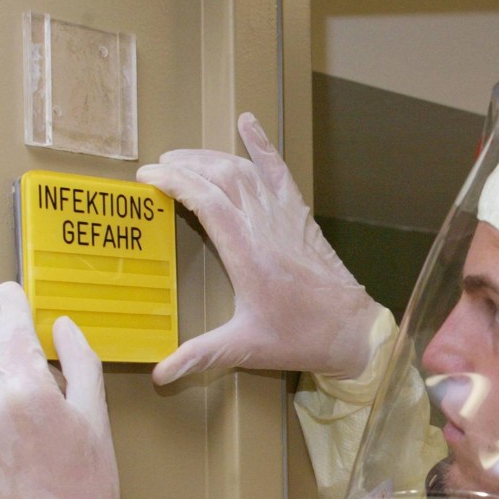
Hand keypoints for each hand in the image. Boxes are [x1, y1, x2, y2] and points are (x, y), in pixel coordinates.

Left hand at [0, 283, 121, 498]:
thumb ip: (80, 363)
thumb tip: (62, 325)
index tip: (7, 292)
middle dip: (18, 381)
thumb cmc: (87, 489)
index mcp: (33, 388)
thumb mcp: (96, 420)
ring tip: (15, 443)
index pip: (13, 329)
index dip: (11, 304)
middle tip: (42, 423)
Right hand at [138, 112, 384, 385]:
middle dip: (186, 165)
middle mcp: (265, 227)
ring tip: (184, 156)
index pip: (205, 201)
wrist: (352, 331)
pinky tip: (247, 122)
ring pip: (245, 171)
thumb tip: (158, 375)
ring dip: (212, 156)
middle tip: (158, 167)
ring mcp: (285, 217)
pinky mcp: (300, 216)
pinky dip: (262, 146)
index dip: (174, 183)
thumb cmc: (300, 338)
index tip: (147, 176)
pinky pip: (279, 172)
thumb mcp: (245, 347)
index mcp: (247, 254)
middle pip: (221, 177)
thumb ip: (200, 355)